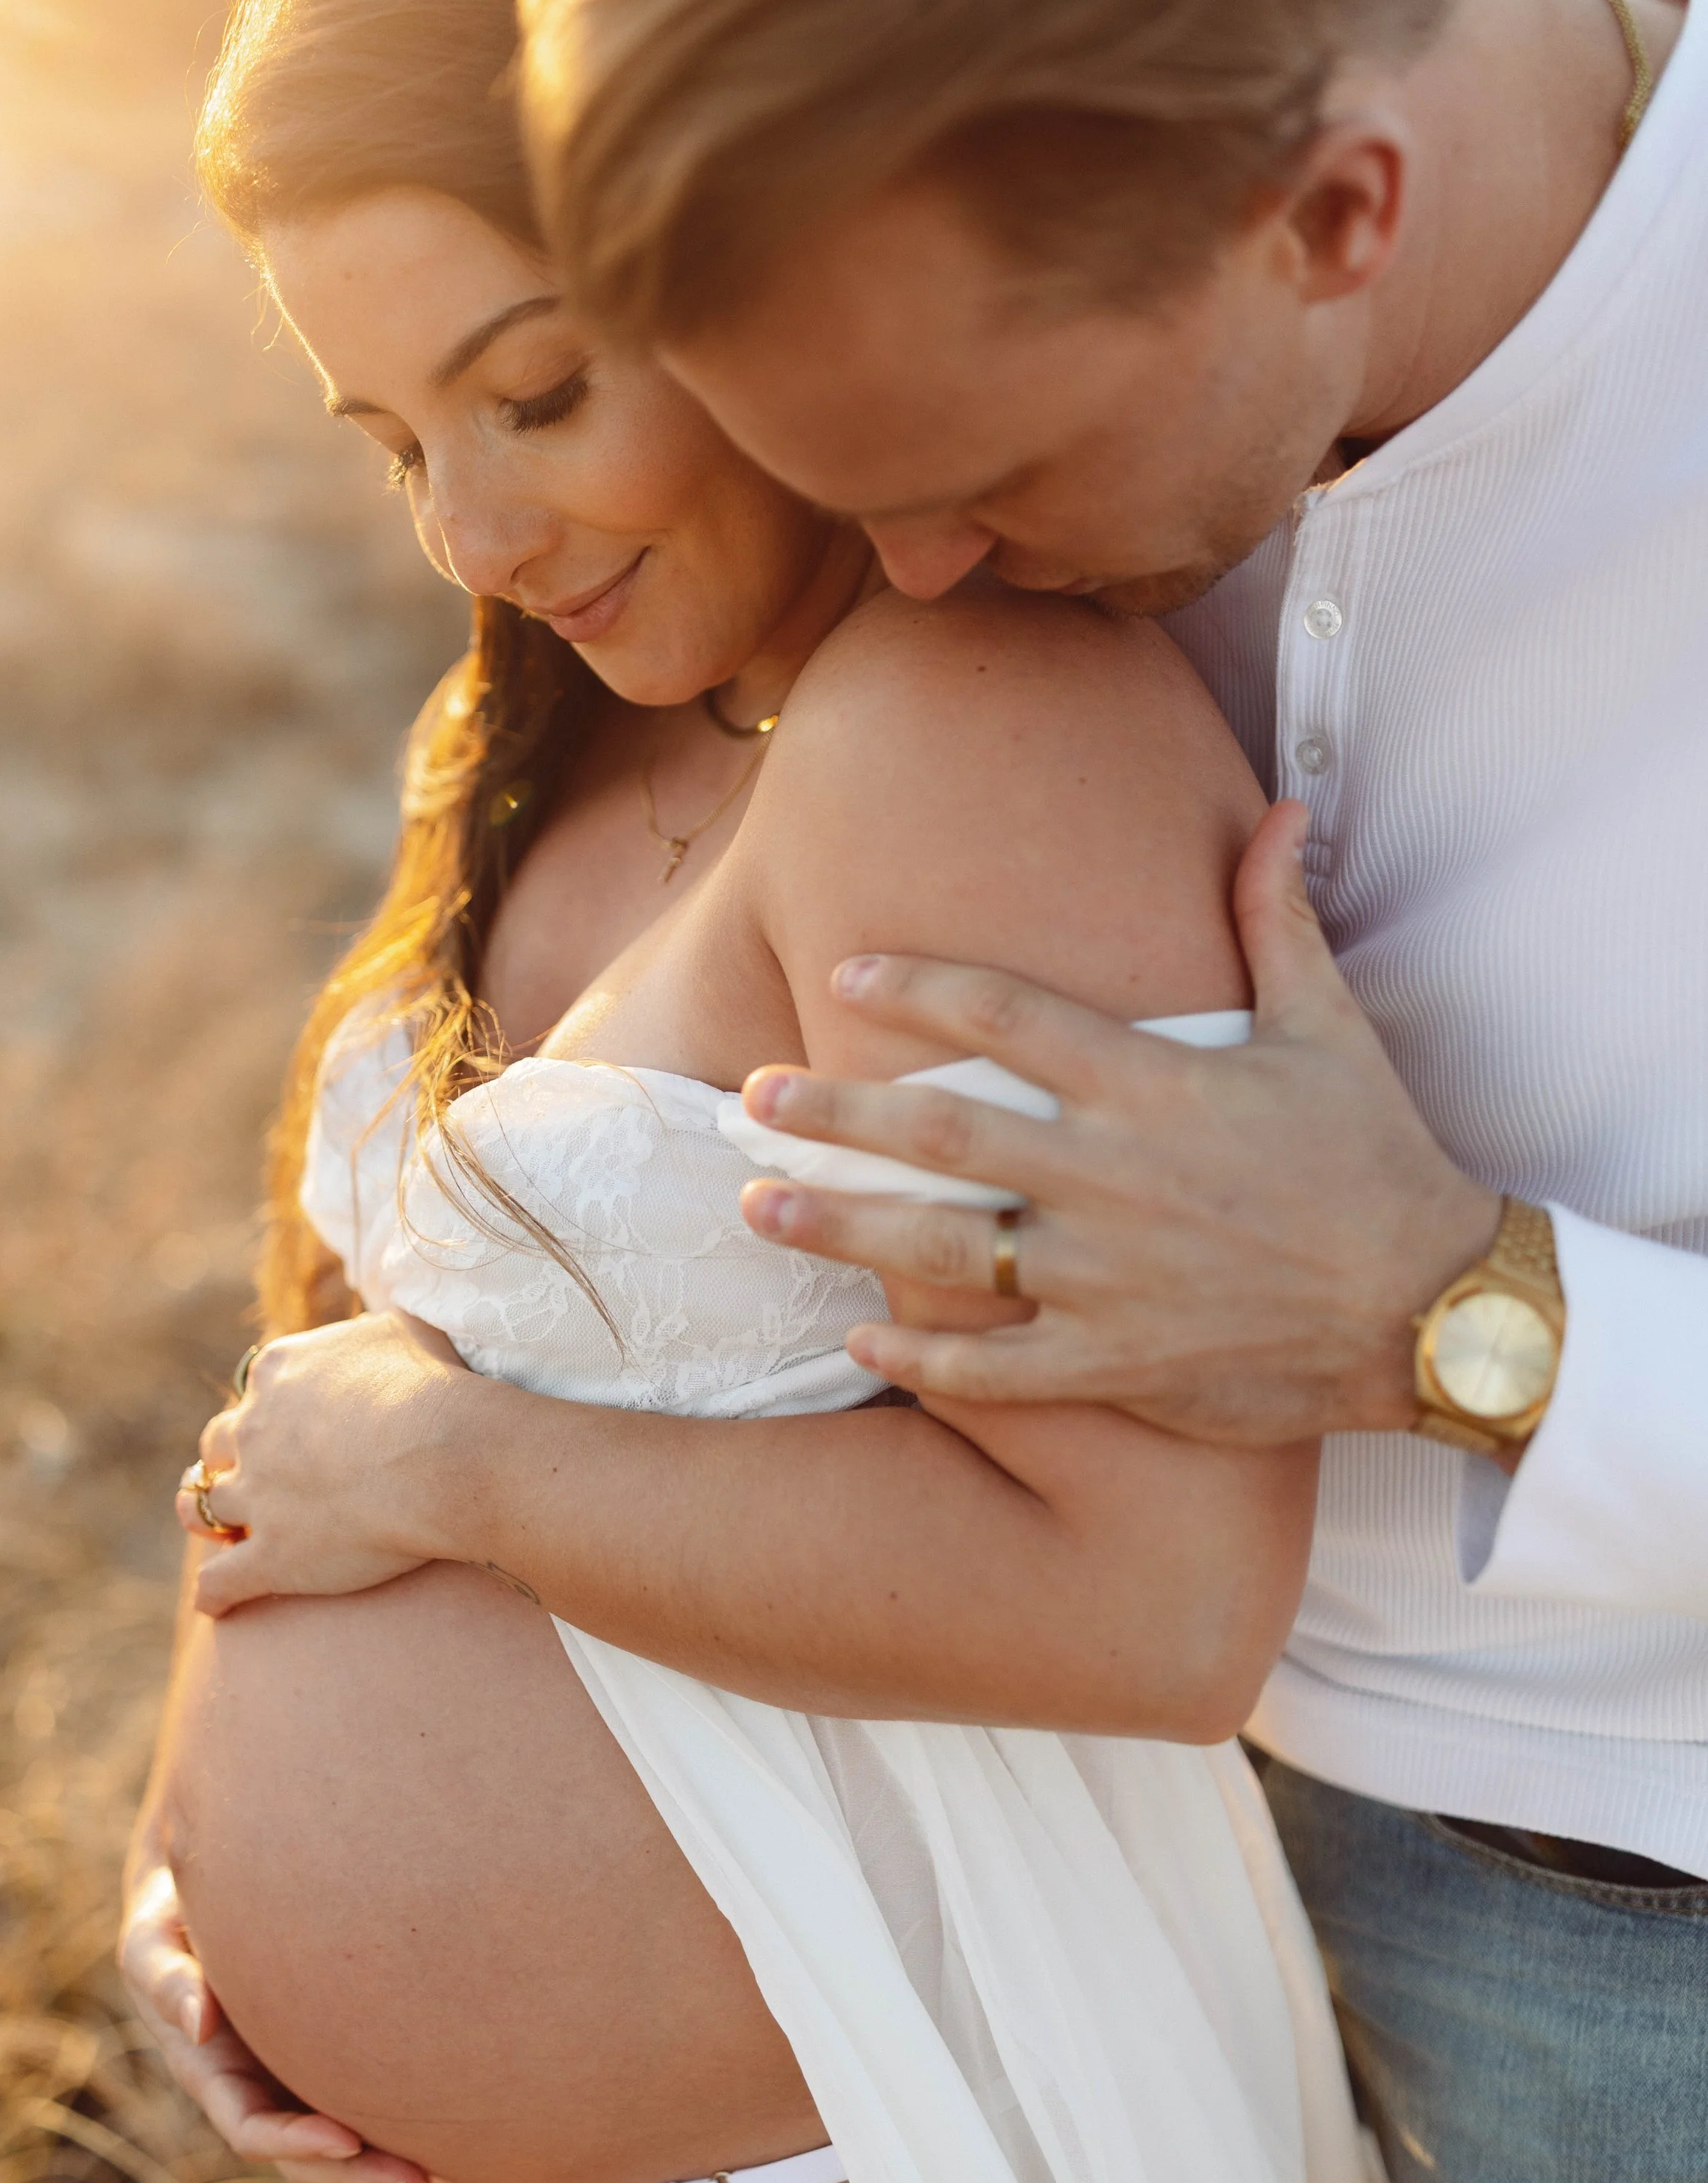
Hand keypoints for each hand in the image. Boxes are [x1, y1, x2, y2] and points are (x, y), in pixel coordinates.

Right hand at [118, 1856, 428, 2182]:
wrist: (204, 1900)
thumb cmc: (172, 1918)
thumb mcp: (153, 1942)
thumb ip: (168, 1978)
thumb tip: (199, 2023)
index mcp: (210, 2073)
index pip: (252, 2129)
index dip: (296, 2143)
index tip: (346, 2139)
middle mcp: (253, 2088)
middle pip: (303, 2156)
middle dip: (355, 2175)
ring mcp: (289, 2078)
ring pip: (336, 2140)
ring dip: (380, 2165)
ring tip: (433, 2181)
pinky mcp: (323, 2057)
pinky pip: (356, 2100)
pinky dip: (391, 2121)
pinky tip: (444, 2130)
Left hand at [181, 1311, 470, 1619]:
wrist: (443, 1455)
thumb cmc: (436, 1386)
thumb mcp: (403, 1330)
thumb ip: (367, 1334)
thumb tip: (365, 1336)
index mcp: (280, 1371)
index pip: (256, 1385)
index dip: (270, 1405)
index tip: (290, 1420)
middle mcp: (255, 1429)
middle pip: (217, 1443)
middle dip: (226, 1457)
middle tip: (246, 1472)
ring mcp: (256, 1495)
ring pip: (203, 1507)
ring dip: (203, 1515)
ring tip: (211, 1528)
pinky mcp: (271, 1556)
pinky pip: (220, 1582)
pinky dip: (214, 1594)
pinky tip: (217, 1606)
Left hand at [735, 802, 1500, 1444]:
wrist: (1432, 1308)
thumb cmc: (1377, 1160)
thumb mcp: (1330, 1028)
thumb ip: (1275, 920)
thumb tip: (1278, 814)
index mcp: (1154, 1085)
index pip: (1006, 1015)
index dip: (915, 987)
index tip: (842, 975)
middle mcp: (1113, 1179)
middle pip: (940, 1132)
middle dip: (833, 1111)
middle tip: (749, 1095)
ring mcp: (1107, 1279)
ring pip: (941, 1250)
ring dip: (839, 1226)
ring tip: (755, 1204)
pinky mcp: (1118, 1365)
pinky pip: (995, 1368)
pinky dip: (922, 1356)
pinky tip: (857, 1336)